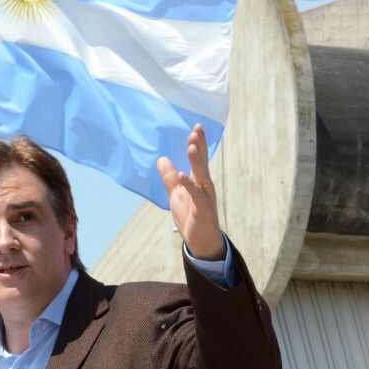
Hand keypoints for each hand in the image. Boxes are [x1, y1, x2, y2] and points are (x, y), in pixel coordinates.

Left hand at [156, 125, 224, 260]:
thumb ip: (170, 178)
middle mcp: (205, 186)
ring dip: (197, 161)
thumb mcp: (176, 194)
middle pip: (203, 162)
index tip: (196, 127)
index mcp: (198, 181)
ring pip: (202, 175)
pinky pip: (196, 195)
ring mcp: (206, 197)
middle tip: (197, 130)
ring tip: (191, 146)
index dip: (198, 144)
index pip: (199, 158)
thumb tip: (161, 159)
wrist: (200, 241)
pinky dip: (189, 185)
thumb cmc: (191, 216)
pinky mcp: (203, 209)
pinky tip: (181, 175)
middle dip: (200, 146)